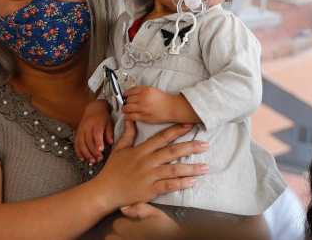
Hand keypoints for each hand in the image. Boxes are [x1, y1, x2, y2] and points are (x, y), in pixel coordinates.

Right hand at [76, 99, 113, 163]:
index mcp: (96, 123)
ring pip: (81, 143)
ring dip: (86, 153)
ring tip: (92, 161)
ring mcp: (81, 130)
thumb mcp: (109, 122)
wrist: (93, 109)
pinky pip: (77, 143)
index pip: (96, 133)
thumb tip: (111, 143)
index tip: (101, 150)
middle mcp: (87, 126)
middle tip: (100, 159)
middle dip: (93, 151)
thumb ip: (109, 133)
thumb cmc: (103, 117)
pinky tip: (82, 158)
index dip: (98, 142)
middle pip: (88, 140)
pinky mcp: (78, 133)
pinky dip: (79, 151)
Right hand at [93, 121, 208, 209]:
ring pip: (174, 170)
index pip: (161, 137)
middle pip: (172, 152)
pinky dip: (181, 184)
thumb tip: (131, 120)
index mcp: (141, 150)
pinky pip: (169, 186)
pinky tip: (192, 181)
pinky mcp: (150, 190)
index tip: (189, 125)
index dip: (176, 130)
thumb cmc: (112, 170)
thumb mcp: (119, 149)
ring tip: (205, 166)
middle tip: (205, 144)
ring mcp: (149, 176)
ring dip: (191, 168)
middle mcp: (147, 162)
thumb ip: (127, 135)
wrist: (106, 191)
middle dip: (190, 147)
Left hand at [106, 203, 183, 239]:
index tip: (130, 222)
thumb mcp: (158, 215)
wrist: (181, 238)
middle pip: (111, 237)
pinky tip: (130, 239)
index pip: (117, 224)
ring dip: (119, 239)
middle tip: (128, 232)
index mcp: (136, 231)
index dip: (124, 222)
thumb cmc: (169, 229)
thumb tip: (124, 208)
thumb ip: (141, 209)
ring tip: (129, 236)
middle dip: (118, 234)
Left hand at [122, 86, 176, 123]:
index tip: (124, 96)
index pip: (130, 91)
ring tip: (125, 110)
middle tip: (126, 104)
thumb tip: (130, 94)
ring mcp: (143, 108)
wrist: (171, 108)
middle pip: (128, 100)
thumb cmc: (162, 99)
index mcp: (145, 90)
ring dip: (124, 109)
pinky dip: (127, 117)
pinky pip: (131, 116)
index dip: (125, 94)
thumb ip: (141, 91)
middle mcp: (143, 98)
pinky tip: (127, 116)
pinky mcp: (144, 117)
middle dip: (125, 102)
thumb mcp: (152, 90)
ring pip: (127, 108)